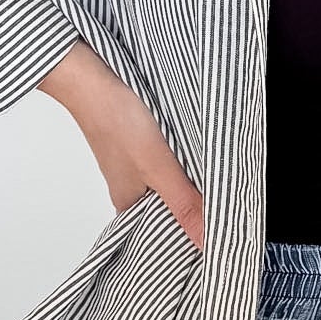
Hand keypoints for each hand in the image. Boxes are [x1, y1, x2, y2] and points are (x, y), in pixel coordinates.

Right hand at [36, 41, 205, 249]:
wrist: (93, 77)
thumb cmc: (116, 122)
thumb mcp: (158, 169)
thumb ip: (184, 203)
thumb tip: (207, 241)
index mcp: (129, 204)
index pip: (166, 231)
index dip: (192, 233)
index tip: (222, 232)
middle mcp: (131, 187)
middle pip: (172, 205)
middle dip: (196, 204)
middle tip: (227, 202)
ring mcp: (136, 163)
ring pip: (173, 180)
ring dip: (192, 178)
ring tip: (216, 175)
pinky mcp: (142, 141)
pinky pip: (169, 158)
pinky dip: (183, 157)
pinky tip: (198, 151)